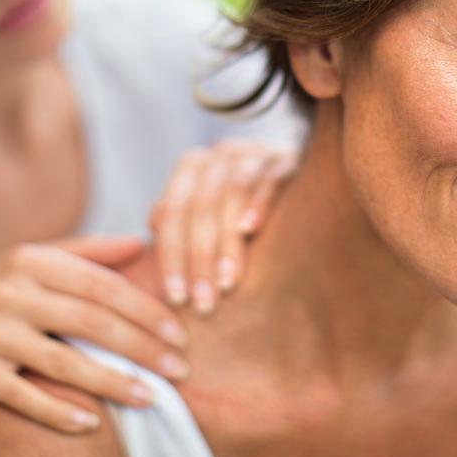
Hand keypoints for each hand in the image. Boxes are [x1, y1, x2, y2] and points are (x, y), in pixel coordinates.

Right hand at [0, 237, 189, 432]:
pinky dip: (56, 412)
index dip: (146, 310)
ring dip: (111, 383)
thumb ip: (92, 252)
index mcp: (32, 260)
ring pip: (62, 362)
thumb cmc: (15, 288)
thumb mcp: (43, 259)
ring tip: (150, 397)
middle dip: (142, 347)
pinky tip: (92, 424)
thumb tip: (141, 245)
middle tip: (179, 368)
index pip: (104, 286)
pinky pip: (21, 397)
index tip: (181, 334)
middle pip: (91, 323)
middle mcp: (8, 294)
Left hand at [150, 140, 296, 314]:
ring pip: (231, 196)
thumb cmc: (244, 219)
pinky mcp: (287, 159)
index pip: (173, 211)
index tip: (176, 298)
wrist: (305, 192)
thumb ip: (178, 227)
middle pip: (200, 206)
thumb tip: (151, 224)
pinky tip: (251, 230)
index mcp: (194, 167)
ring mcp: (255, 153)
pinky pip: (268, 179)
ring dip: (227, 243)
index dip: (171, 257)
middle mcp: (221, 154)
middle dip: (199, 259)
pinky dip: (258, 203)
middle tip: (204, 303)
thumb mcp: (206, 222)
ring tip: (228, 283)